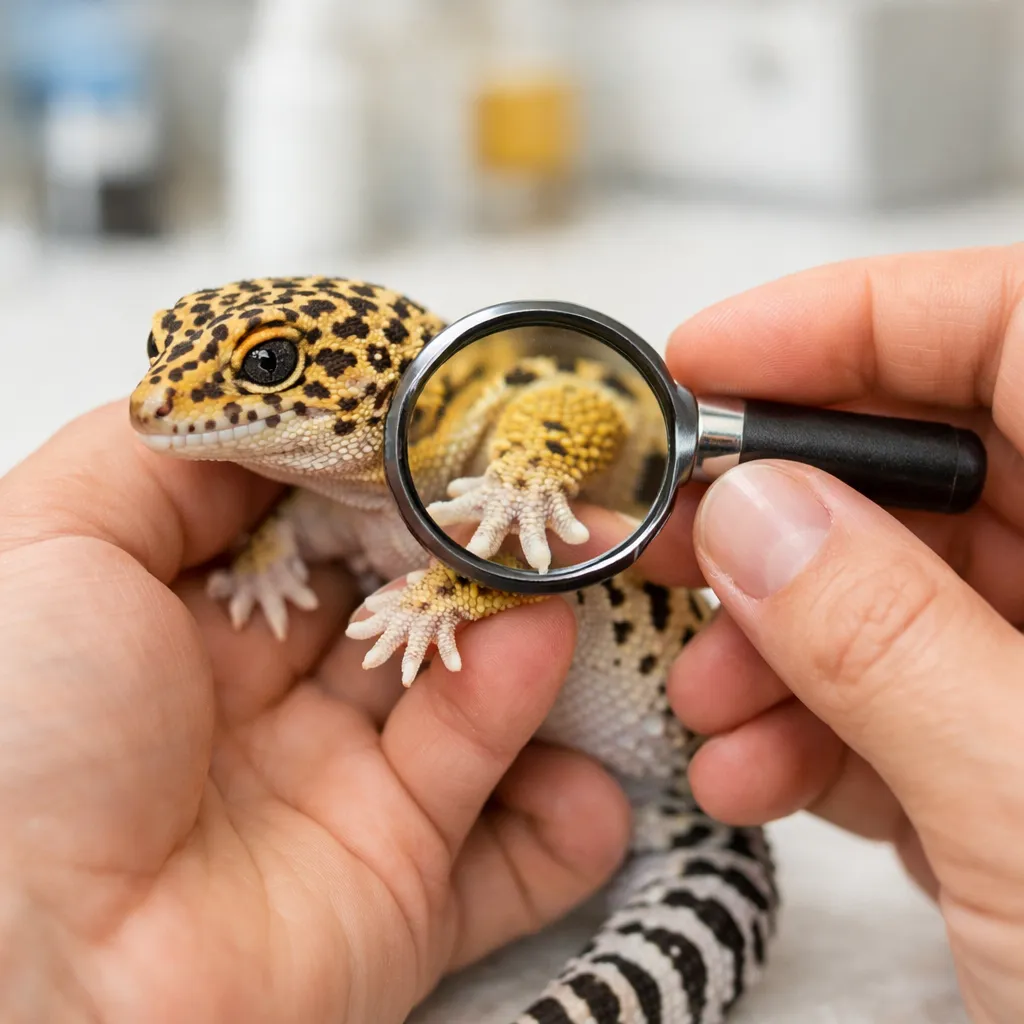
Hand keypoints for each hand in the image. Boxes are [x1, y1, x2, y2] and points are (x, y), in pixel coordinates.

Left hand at [0, 404, 628, 1023]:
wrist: (34, 986)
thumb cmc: (16, 744)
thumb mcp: (51, 543)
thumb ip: (167, 455)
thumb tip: (285, 413)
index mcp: (185, 620)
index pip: (323, 527)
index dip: (395, 482)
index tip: (466, 436)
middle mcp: (264, 704)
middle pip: (406, 607)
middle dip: (480, 556)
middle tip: (549, 509)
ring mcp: (336, 799)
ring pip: (467, 705)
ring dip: (527, 655)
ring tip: (559, 605)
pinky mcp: (395, 898)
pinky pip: (509, 852)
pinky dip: (564, 817)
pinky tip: (590, 780)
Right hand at [653, 247, 1023, 1022]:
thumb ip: (888, 647)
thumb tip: (753, 517)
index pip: (1019, 332)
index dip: (855, 322)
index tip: (711, 362)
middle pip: (937, 467)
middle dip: (782, 507)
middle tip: (672, 531)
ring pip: (902, 591)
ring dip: (780, 641)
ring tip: (709, 705)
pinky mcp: (1023, 758)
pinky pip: (903, 692)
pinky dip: (815, 725)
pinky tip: (759, 772)